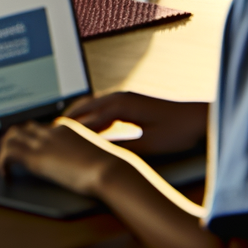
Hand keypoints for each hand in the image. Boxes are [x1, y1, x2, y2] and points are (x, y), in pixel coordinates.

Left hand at [0, 117, 120, 196]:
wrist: (111, 171)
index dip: (30, 138)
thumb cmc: (113, 168)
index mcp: (68, 127)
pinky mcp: (35, 157)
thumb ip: (90, 155)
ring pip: (11, 136)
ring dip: (4, 150)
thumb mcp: (100, 156)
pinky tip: (5, 174)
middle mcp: (52, 131)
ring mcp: (42, 142)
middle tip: (10, 156)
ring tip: (4, 165)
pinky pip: (7, 152)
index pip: (40, 127)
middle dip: (14, 141)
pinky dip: (1, 162)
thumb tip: (95, 164)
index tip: (27, 148)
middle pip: (23, 128)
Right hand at [65, 92, 208, 154]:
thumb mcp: (149, 143)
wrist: (200, 119)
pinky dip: (89, 118)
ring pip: (90, 107)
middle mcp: (119, 97)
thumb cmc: (178, 130)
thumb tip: (98, 150)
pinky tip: (86, 130)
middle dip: (66, 123)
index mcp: (120, 104)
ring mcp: (123, 98)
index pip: (87, 121)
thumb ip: (121, 145)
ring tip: (60, 134)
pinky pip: (100, 109)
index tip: (54, 144)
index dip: (70, 134)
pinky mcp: (129, 103)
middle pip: (83, 109)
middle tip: (48, 137)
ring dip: (76, 119)